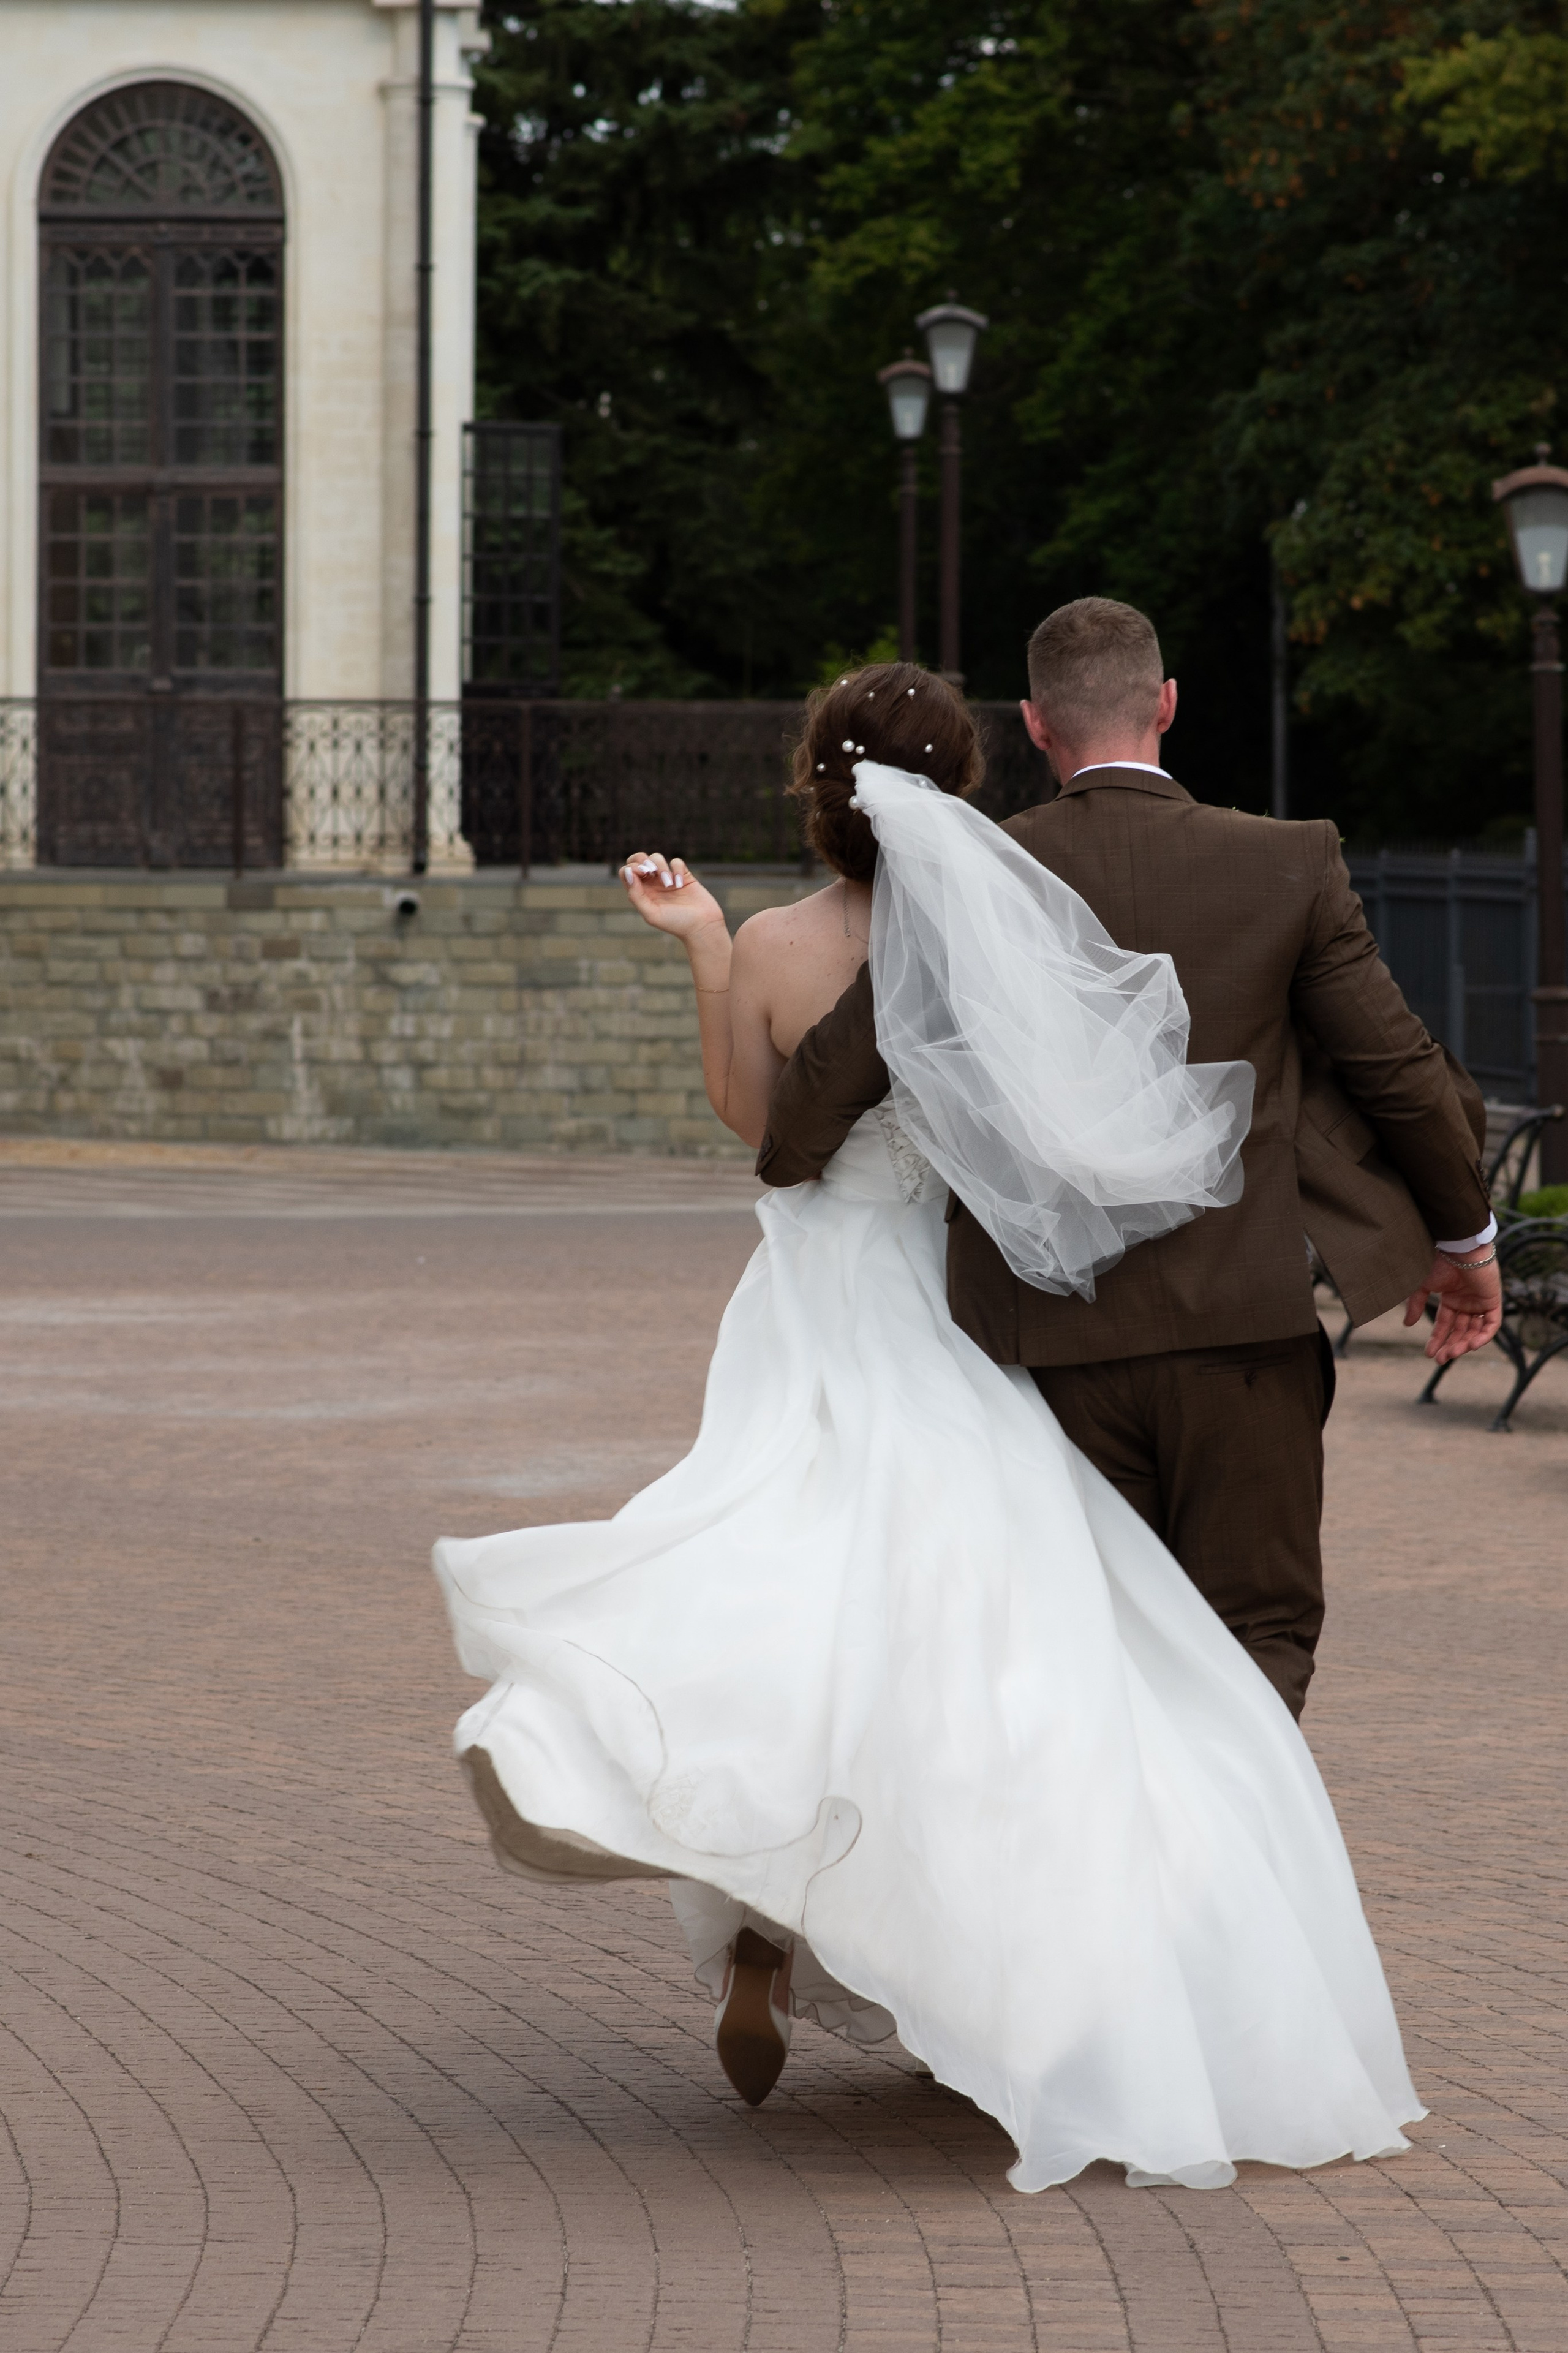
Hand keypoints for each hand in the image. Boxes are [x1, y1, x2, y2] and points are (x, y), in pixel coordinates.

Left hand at [620, 851, 726, 941]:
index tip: (642, 874)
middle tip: (651, 871)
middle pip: (638, 859)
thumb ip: (636, 895)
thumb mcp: (651, 914)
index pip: (626, 872)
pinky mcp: (683, 875)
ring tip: (669, 884)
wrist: (702, 925)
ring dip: (661, 866)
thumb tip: (629, 873)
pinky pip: (676, 861)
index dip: (631, 868)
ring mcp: (667, 878)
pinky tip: (681, 883)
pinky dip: (677, 869)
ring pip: (656, 858)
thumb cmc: (676, 923)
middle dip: (642, 860)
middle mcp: (652, 884)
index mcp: (641, 893)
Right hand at [1403, 1249, 1503, 1363]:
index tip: (1428, 1353)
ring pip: (1475, 1331)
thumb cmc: (1439, 1262)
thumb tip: (1407, 1324)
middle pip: (1460, 1331)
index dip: (1437, 1339)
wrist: (1458, 1248)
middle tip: (1440, 1359)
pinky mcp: (1493, 1301)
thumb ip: (1415, 1304)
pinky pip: (1492, 1324)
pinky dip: (1483, 1336)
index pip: (1445, 1324)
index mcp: (1451, 1298)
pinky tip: (1470, 1345)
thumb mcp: (1422, 1286)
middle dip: (1450, 1346)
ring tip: (1451, 1353)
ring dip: (1464, 1344)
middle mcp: (1467, 1302)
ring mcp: (1480, 1302)